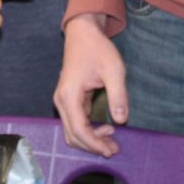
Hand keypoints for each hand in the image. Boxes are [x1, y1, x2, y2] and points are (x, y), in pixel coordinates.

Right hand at [54, 15, 128, 156]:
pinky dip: (88, 130)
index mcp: (69, 95)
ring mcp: (63, 100)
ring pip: (72, 131)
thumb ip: (118, 95)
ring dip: (90, 140)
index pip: (79, 130)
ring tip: (112, 142)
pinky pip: (76, 122)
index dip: (94, 144)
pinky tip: (106, 129)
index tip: (111, 150)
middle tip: (114, 149)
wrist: (83, 33)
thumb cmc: (98, 49)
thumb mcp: (113, 70)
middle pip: (73, 135)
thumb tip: (121, 120)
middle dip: (92, 146)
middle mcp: (61, 100)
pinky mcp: (69, 99)